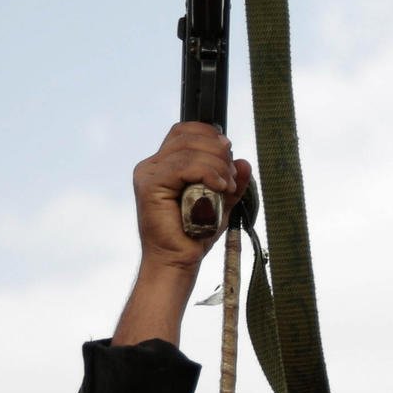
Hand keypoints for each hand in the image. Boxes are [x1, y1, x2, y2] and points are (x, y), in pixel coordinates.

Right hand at [134, 123, 245, 273]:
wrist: (178, 260)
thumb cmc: (196, 234)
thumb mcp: (222, 202)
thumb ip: (232, 182)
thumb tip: (244, 162)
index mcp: (165, 163)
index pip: (186, 131)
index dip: (211, 136)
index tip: (229, 158)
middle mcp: (153, 165)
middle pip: (188, 135)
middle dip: (218, 151)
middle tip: (231, 177)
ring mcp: (149, 173)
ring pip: (189, 150)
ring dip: (216, 165)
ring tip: (226, 186)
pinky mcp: (150, 184)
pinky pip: (183, 166)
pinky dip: (207, 172)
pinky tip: (219, 186)